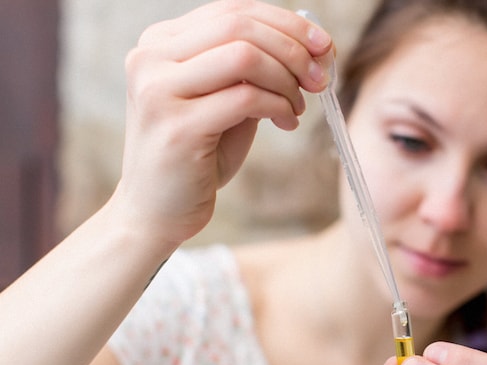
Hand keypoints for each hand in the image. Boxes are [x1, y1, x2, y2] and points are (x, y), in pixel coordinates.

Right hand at [111, 0, 333, 247]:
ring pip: (245, 56)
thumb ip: (254, 71)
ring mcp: (159, 91)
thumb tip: (313, 46)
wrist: (156, 212)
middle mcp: (151, 58)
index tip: (324, 45)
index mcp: (160, 43)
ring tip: (297, 107)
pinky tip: (286, 121)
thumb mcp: (225, 101)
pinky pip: (247, 98)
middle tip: (319, 78)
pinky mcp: (177, 127)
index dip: (286, 23)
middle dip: (293, 48)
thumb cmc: (196, 156)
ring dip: (287, 80)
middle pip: (240, 26)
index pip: (232, 11)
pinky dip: (279, 106)